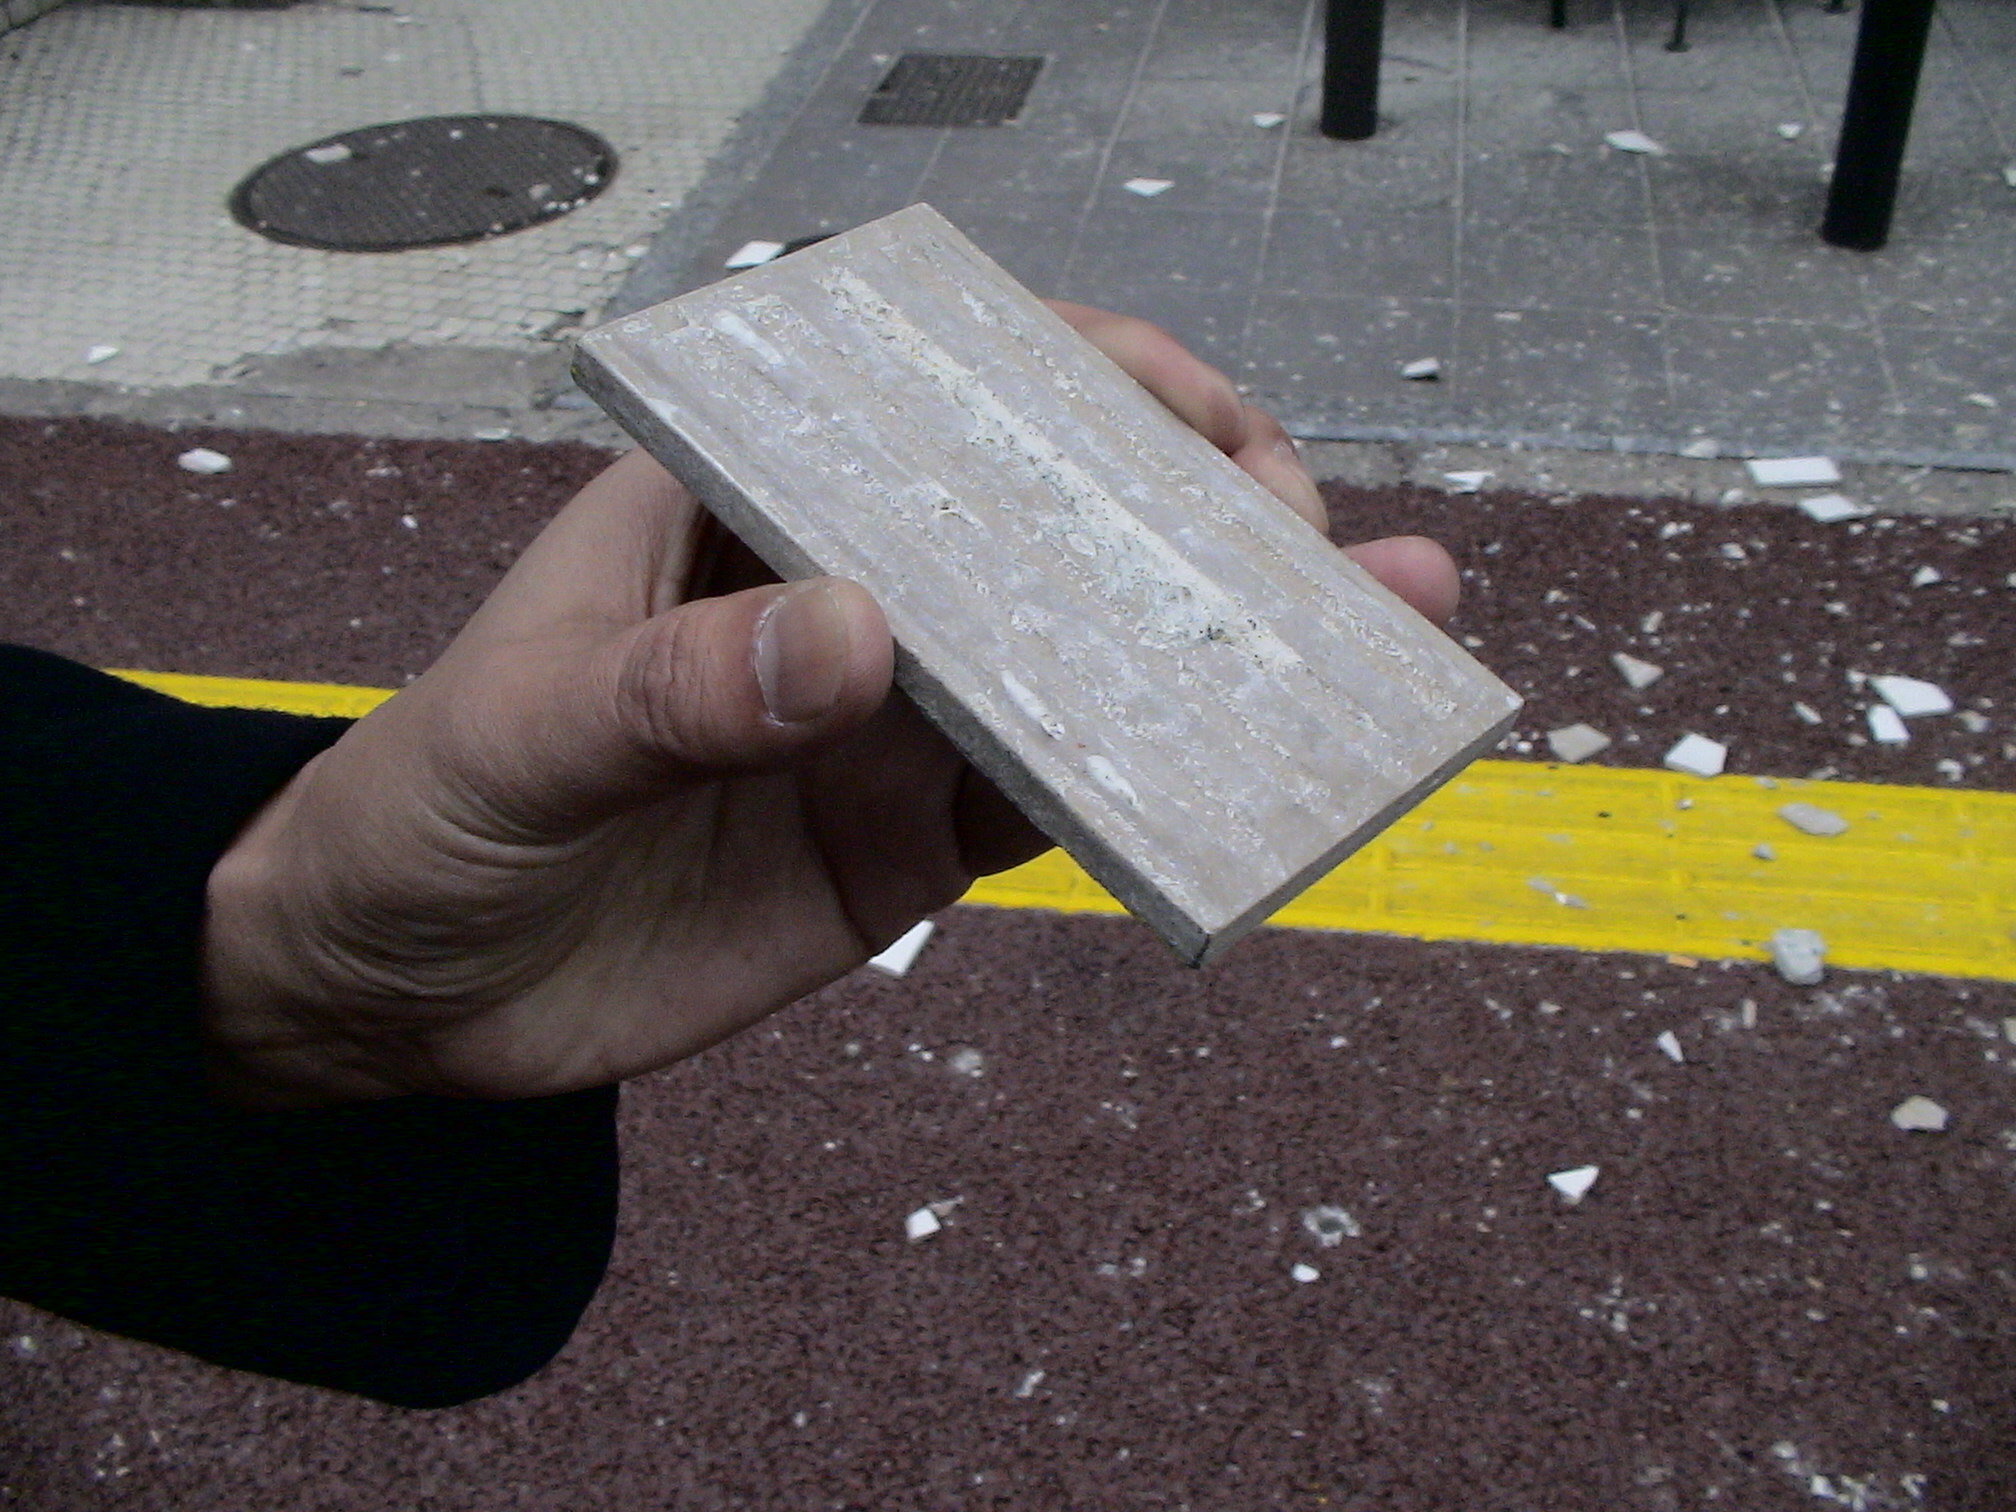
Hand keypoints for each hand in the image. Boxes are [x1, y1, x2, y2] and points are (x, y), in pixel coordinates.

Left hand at [202, 304, 1458, 1107]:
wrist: (404, 1004)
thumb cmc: (430, 814)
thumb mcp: (524, 732)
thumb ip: (679, 686)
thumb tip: (865, 634)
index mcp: (751, 498)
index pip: (934, 397)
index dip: (1082, 385)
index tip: (1191, 427)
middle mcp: (848, 586)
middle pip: (1052, 515)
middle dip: (1201, 510)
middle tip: (1311, 551)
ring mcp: (895, 715)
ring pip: (1088, 658)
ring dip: (1221, 645)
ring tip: (1373, 637)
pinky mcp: (916, 837)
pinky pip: (1059, 799)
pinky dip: (1155, 786)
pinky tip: (1250, 775)